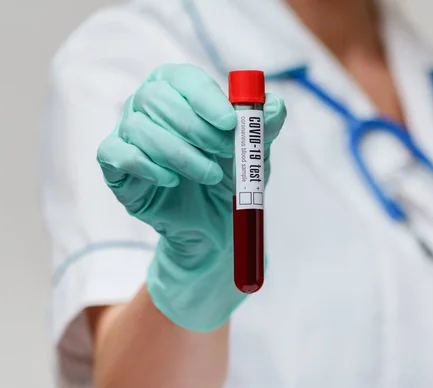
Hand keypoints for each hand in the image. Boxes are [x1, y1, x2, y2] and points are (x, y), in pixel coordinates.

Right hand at [97, 64, 285, 330]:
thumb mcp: (254, 151)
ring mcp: (127, 133)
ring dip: (180, 154)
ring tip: (210, 175)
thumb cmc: (231, 175)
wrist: (215, 221)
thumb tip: (274, 106)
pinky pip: (116, 154)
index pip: (182, 78)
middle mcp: (147, 104)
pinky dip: (146, 167)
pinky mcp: (115, 165)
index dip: (206, 97)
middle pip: (156, 98)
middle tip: (225, 152)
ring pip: (139, 127)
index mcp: (179, 90)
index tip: (231, 123)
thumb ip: (264, 127)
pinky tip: (172, 181)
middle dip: (196, 128)